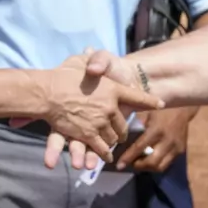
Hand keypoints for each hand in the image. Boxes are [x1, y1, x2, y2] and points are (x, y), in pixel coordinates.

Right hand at [37, 54, 160, 168]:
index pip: (137, 96)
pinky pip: (101, 147)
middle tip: (122, 133)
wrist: (47, 91)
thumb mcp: (81, 61)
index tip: (160, 104)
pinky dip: (104, 153)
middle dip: (123, 129)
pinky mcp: (88, 135)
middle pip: (123, 123)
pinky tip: (107, 156)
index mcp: (113, 89)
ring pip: (113, 136)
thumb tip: (93, 52)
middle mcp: (110, 106)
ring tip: (113, 143)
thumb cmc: (63, 75)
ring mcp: (100, 122)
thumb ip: (93, 59)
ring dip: (114, 140)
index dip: (149, 101)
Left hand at [115, 105, 195, 172]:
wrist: (184, 107)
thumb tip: (122, 137)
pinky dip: (157, 163)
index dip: (128, 158)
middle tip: (131, 163)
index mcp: (156, 130)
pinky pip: (167, 163)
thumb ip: (136, 125)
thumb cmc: (162, 108)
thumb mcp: (147, 112)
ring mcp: (176, 147)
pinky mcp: (180, 150)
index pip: (139, 148)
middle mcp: (167, 141)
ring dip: (148, 167)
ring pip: (160, 167)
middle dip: (139, 166)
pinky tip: (151, 158)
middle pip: (152, 163)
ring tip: (140, 162)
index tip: (119, 165)